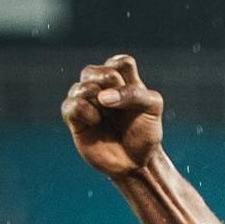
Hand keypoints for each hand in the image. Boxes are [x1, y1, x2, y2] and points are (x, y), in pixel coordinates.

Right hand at [61, 54, 164, 177]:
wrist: (136, 161)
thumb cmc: (145, 132)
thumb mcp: (152, 109)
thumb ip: (135, 94)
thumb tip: (102, 97)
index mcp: (122, 80)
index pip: (119, 62)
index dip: (126, 77)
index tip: (135, 94)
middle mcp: (101, 87)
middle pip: (93, 70)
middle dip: (109, 86)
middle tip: (120, 106)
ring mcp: (86, 101)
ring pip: (82, 86)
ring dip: (97, 100)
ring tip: (106, 116)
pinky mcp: (74, 118)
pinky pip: (71, 104)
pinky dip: (85, 111)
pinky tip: (95, 122)